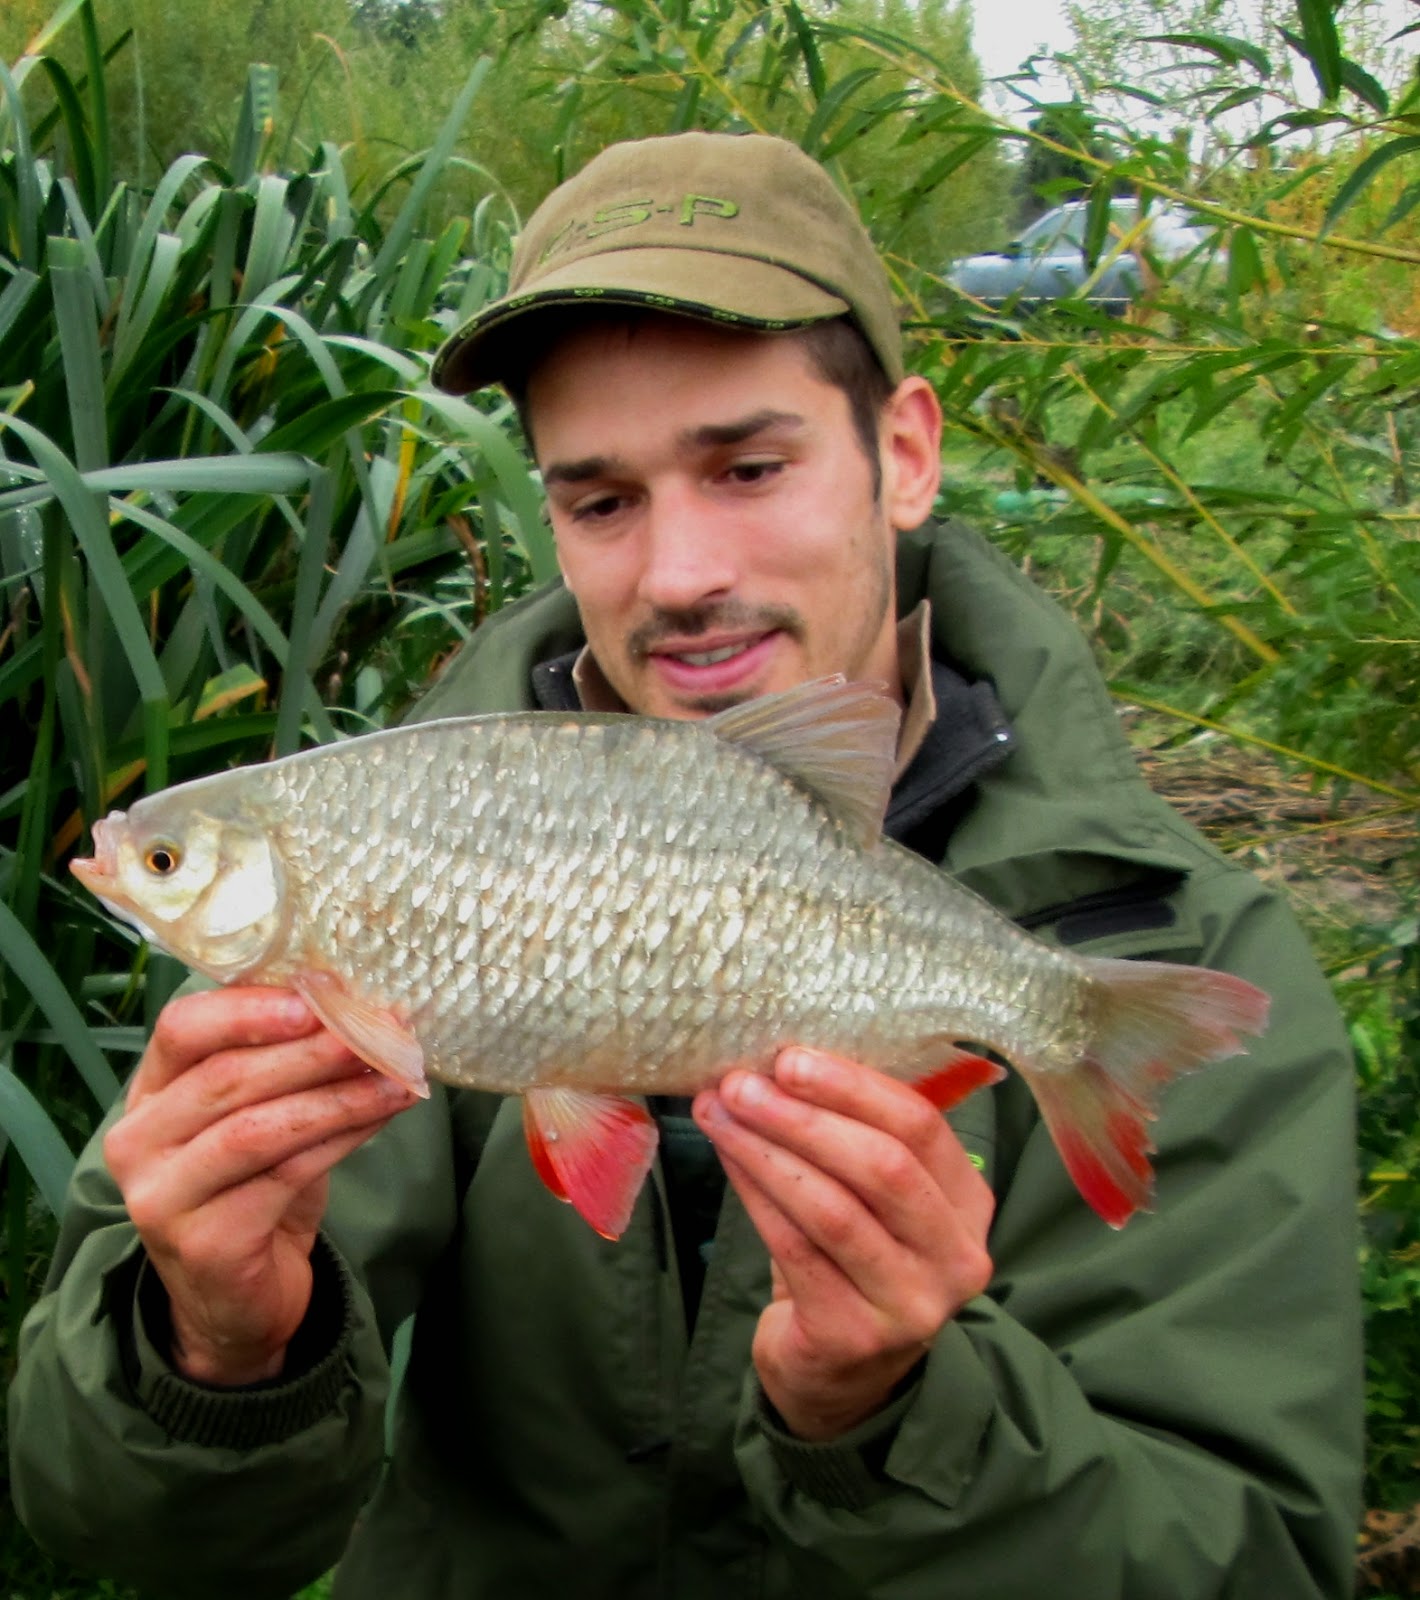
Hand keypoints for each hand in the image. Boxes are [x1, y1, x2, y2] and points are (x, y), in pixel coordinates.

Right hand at [104, 986, 416, 1385]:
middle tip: (380, 1028)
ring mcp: (163, 1196)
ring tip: (396, 1073)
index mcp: (150, 1093)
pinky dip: (344, 1138)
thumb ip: (285, 1066)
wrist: (234, 1300)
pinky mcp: (204, 1241)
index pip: (182, 1029)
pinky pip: (286, 1175)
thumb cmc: (251, 1188)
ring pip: (259, 1128)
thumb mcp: (260, 1115)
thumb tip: (362, 1008)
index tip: (318, 994)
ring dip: (338, 1094)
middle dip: (312, 1049)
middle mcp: (140, 1141)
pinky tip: (382, 1115)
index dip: (250, 1008)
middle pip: (228, 1077)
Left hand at [692, 1047, 993, 1441]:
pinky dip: (755, 1194)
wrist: (842, 1376)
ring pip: (832, 1208)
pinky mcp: (854, 1336)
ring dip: (767, 1150)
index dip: (853, 1088)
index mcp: (968, 1205)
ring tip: (719, 1112)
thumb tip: (778, 1062)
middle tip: (743, 1082)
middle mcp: (955, 1258)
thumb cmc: (853, 1261)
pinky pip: (794, 1248)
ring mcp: (910, 1304)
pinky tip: (727, 1159)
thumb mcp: (879, 1200)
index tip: (789, 1057)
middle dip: (803, 1116)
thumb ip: (855, 1137)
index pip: (921, 1128)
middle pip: (882, 1166)